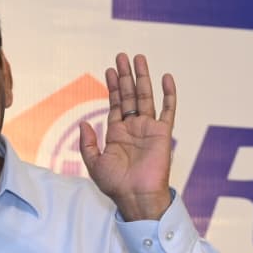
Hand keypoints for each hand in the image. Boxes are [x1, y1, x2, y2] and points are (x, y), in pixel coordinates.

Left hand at [79, 53, 175, 220]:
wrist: (136, 196)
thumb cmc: (115, 185)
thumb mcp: (94, 163)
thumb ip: (88, 143)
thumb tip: (84, 123)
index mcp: (117, 133)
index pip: (116, 103)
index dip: (113, 86)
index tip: (110, 69)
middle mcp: (133, 128)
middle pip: (130, 95)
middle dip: (125, 76)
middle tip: (122, 56)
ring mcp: (149, 129)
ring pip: (146, 97)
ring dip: (142, 78)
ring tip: (139, 59)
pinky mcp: (163, 133)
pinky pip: (168, 110)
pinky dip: (168, 94)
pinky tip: (166, 78)